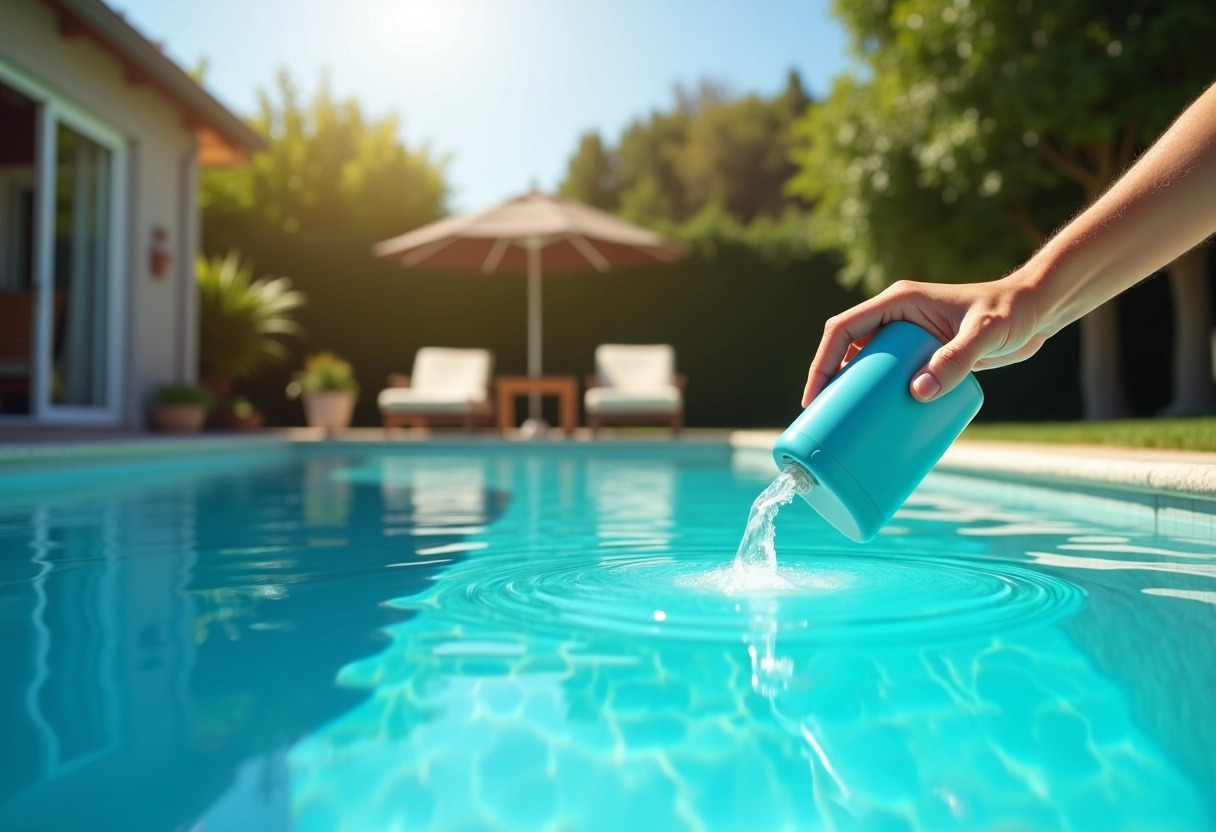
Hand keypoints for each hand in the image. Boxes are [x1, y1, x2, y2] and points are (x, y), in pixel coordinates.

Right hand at [802, 273, 1054, 405]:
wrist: (1036, 311)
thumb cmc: (1011, 313)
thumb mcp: (984, 334)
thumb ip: (955, 360)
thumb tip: (917, 394)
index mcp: (897, 302)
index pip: (843, 330)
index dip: (823, 363)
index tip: (815, 397)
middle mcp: (896, 317)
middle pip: (847, 349)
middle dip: (829, 382)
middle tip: (823, 420)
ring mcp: (908, 336)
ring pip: (865, 364)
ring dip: (851, 391)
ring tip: (843, 426)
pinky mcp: (923, 353)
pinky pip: (888, 374)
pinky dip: (877, 396)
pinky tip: (875, 420)